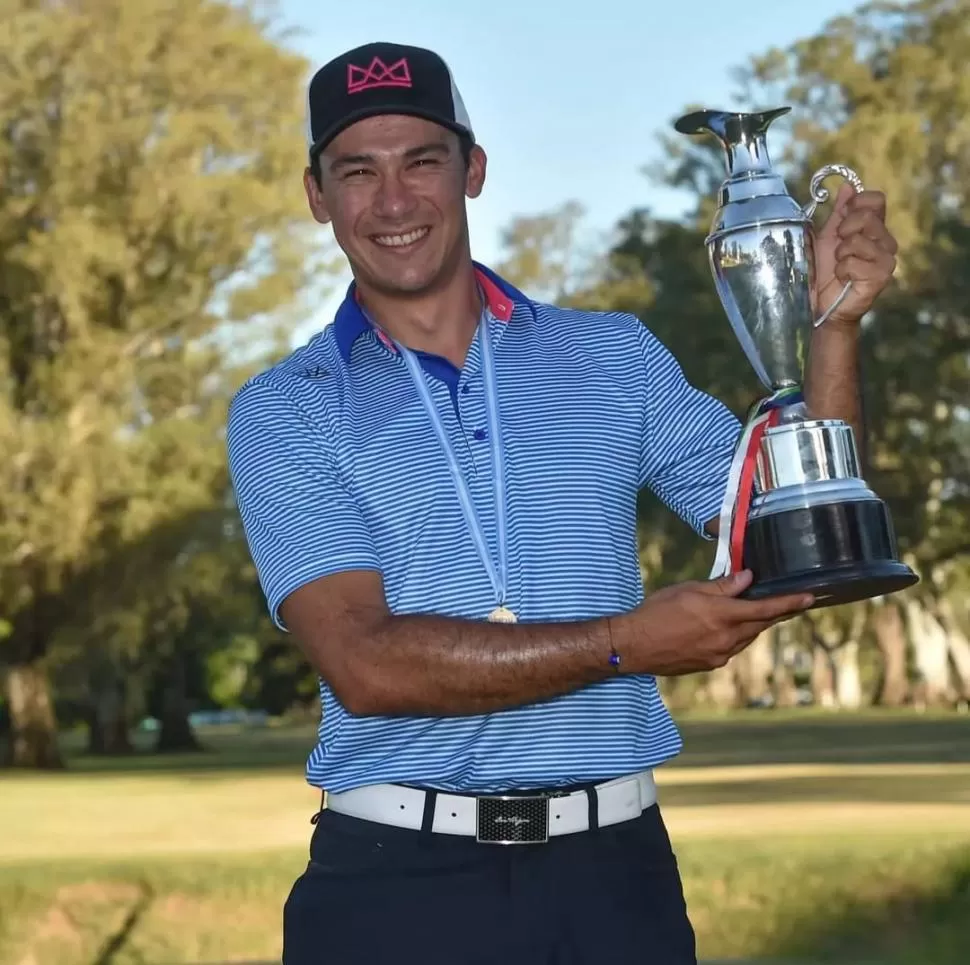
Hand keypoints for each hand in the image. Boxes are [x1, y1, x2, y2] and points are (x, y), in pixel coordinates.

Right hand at [614, 570, 813, 675]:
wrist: (634, 645)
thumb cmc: (657, 611)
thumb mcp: (688, 590)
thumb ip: (721, 587)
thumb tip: (748, 578)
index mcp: (722, 616)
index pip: (765, 609)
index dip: (790, 603)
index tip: (810, 598)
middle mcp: (726, 638)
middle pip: (760, 625)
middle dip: (776, 613)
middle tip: (790, 603)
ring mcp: (719, 654)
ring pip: (746, 637)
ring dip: (753, 625)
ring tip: (753, 612)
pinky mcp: (710, 664)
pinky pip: (731, 648)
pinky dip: (735, 635)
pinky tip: (725, 628)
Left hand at [813, 184, 897, 326]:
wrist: (822, 304)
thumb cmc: (824, 272)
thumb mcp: (827, 238)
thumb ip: (838, 213)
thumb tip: (847, 186)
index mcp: (874, 227)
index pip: (875, 199)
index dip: (856, 204)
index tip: (841, 221)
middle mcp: (885, 241)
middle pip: (866, 217)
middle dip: (843, 231)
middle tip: (838, 249)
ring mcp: (887, 259)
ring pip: (858, 240)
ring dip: (840, 254)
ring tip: (840, 266)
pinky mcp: (882, 276)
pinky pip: (853, 262)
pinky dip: (842, 270)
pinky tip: (844, 279)